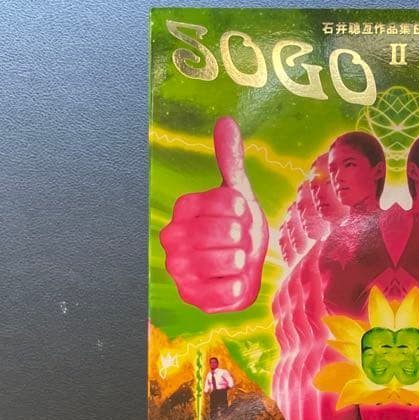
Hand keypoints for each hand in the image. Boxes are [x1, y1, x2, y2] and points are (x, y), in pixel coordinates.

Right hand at [159, 117, 268, 312]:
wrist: (241, 266)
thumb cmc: (237, 226)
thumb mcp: (239, 193)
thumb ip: (231, 161)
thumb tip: (225, 122)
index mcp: (184, 208)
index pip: (226, 201)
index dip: (243, 210)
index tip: (240, 213)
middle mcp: (173, 237)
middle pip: (228, 233)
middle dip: (245, 237)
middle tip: (239, 240)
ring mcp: (179, 269)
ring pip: (230, 261)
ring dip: (244, 261)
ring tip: (236, 259)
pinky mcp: (191, 297)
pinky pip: (228, 291)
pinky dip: (239, 287)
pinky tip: (233, 280)